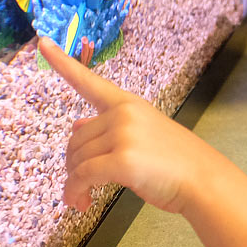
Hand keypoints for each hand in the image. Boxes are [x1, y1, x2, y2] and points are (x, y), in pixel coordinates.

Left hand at [38, 37, 199, 213]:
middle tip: (82, 186)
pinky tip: (82, 204)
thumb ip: (110, 128)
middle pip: (76, 139)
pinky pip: (83, 177)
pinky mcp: (122, 160)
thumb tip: (76, 126)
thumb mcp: (144, 134)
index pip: (89, 81)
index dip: (62, 63)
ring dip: (74, 183)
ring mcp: (123, 135)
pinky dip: (76, 193)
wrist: (203, 180)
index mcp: (128, 104)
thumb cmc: (176, 161)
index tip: (42, 43)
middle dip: (74, 165)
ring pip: (77, 160)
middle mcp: (123, 114)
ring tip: (83, 199)